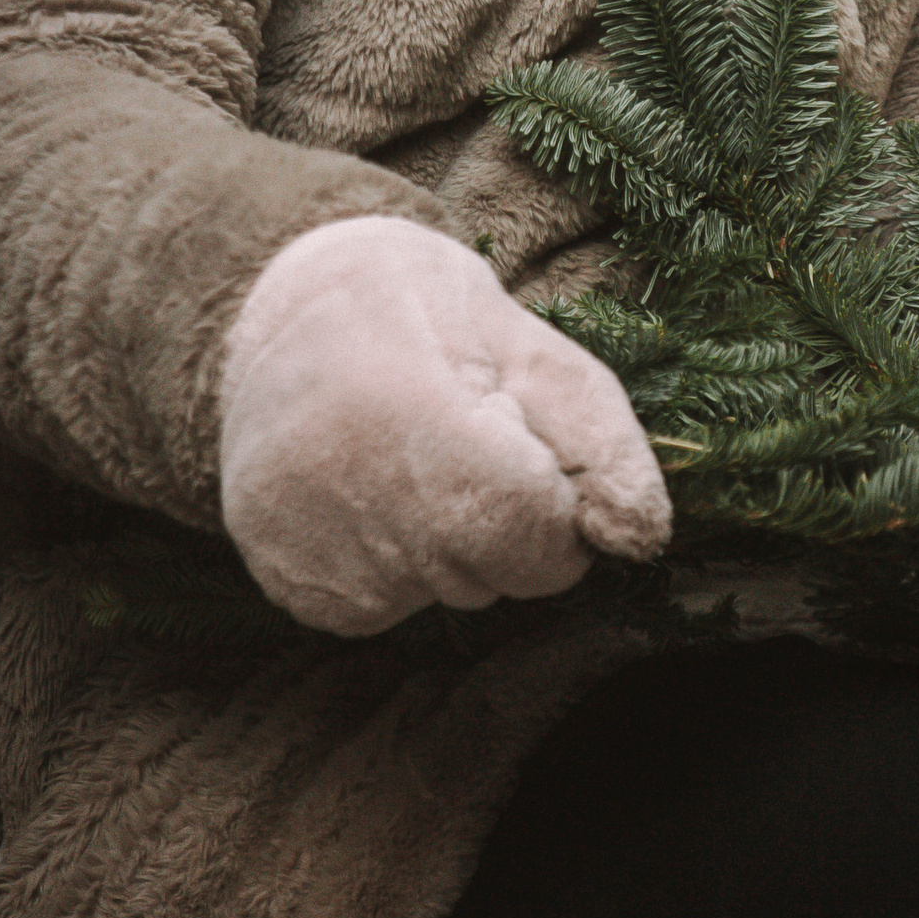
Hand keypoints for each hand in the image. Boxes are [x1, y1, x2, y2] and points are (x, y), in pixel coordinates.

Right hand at [217, 216, 670, 634]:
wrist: (293, 308)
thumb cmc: (436, 320)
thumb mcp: (540, 356)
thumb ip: (607, 449)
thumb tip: (640, 542)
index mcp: (419, 425)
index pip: (532, 541)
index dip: (552, 507)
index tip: (520, 449)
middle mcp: (348, 497)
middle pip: (486, 579)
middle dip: (501, 530)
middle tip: (455, 446)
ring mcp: (303, 544)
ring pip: (435, 597)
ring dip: (445, 548)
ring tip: (402, 461)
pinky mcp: (278, 574)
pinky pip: (376, 609)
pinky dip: (391, 567)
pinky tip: (365, 497)